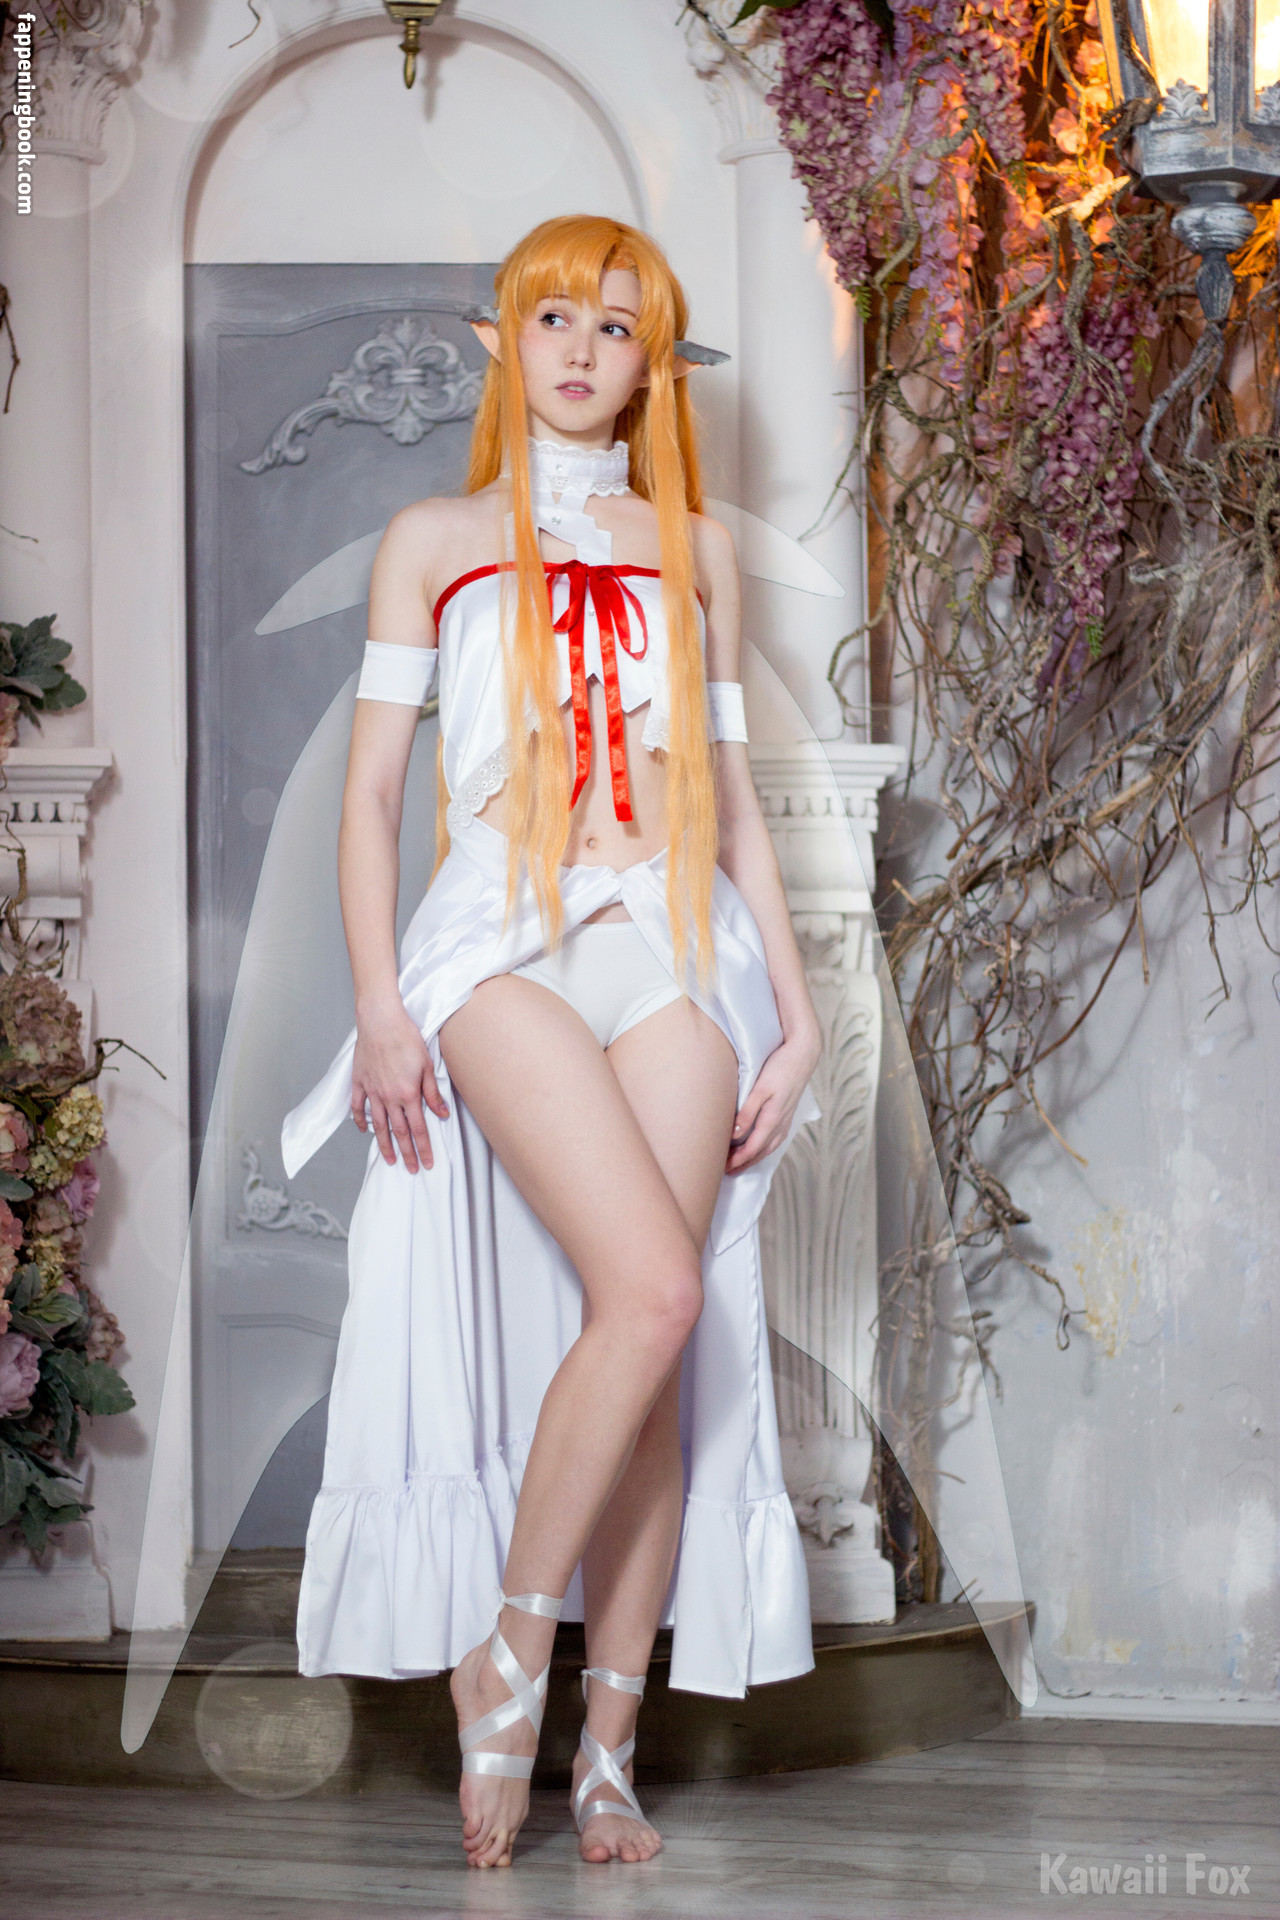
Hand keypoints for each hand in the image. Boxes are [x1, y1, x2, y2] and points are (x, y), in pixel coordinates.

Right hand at [351, 998, 449, 1172]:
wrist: (380, 1020)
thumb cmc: (406, 1038)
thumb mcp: (427, 1065)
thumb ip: (433, 1093)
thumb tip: (442, 1114)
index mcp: (408, 1094)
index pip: (419, 1129)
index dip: (424, 1148)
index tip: (427, 1163)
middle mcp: (389, 1097)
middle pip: (399, 1132)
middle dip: (406, 1153)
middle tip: (411, 1169)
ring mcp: (372, 1091)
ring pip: (378, 1125)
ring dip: (384, 1144)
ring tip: (389, 1159)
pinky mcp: (359, 1082)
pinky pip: (357, 1107)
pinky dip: (360, 1120)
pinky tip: (364, 1130)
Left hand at [726, 1028, 820, 1175]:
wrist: (804, 1054)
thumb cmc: (781, 1068)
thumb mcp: (761, 1088)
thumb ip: (748, 1111)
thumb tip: (735, 1134)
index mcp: (773, 1119)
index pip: (753, 1148)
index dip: (739, 1160)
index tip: (725, 1167)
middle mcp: (781, 1123)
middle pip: (761, 1151)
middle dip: (745, 1163)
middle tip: (729, 1171)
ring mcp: (787, 1118)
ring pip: (770, 1146)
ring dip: (755, 1156)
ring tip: (742, 1163)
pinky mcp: (788, 1112)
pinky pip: (776, 1138)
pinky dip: (765, 1147)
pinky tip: (761, 1146)